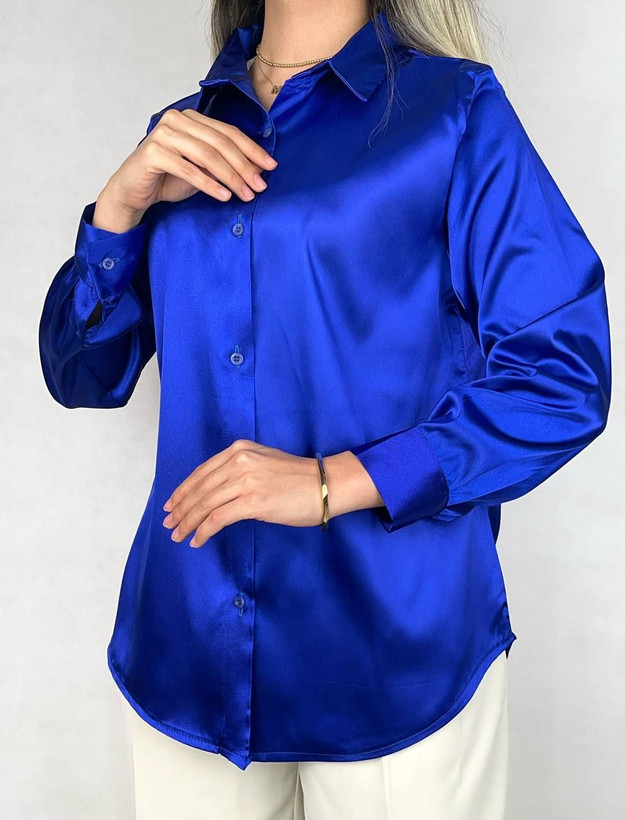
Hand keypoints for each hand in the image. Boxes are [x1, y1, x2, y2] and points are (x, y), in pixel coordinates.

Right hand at [93, 108, 278, 232]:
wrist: (134, 191)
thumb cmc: (168, 179)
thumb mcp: (203, 170)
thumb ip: (225, 163)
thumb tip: (258, 169)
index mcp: (192, 118)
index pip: (228, 132)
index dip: (252, 150)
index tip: (271, 167)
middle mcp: (177, 120)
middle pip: (220, 143)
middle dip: (244, 166)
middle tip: (260, 186)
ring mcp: (164, 134)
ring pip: (207, 155)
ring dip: (230, 177)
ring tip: (246, 195)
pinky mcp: (154, 152)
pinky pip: (188, 169)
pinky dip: (209, 184)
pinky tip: (224, 196)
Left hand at [161, 439, 384, 547]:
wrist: (324, 485)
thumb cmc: (298, 477)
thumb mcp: (264, 462)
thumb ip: (239, 470)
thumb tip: (218, 492)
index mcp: (239, 450)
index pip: (201, 472)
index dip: (183, 490)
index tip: (171, 504)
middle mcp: (238, 461)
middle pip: (199, 489)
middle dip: (181, 509)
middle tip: (169, 523)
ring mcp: (245, 481)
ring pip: (205, 505)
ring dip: (188, 522)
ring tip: (178, 535)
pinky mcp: (252, 501)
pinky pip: (218, 519)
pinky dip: (204, 531)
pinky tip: (198, 540)